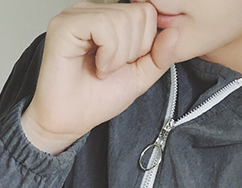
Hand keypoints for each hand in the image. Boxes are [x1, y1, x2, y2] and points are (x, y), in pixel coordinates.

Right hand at [20, 0, 179, 153]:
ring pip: (124, 18)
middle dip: (133, 50)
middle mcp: (92, 9)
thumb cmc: (96, 99)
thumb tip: (175, 34)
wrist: (69, 121)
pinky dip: (108, 53)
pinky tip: (96, 66)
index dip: (144, 44)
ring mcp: (77, 14)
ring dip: (119, 55)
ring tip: (102, 70)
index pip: (147, 11)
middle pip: (139, 13)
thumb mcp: (139, 77)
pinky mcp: (65, 25)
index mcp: (109, 17)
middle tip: (111, 69)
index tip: (124, 65)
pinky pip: (104, 25)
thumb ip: (159, 57)